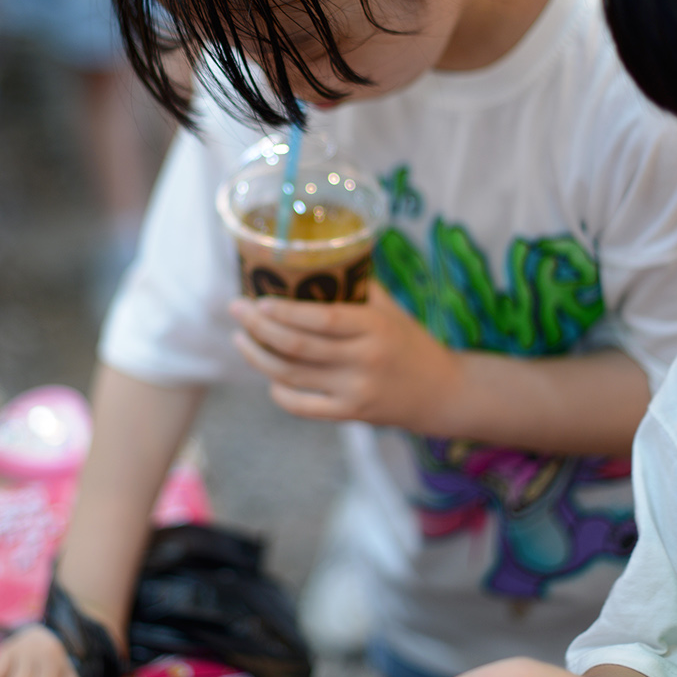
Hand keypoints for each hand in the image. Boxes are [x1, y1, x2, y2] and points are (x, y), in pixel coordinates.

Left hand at [228, 281, 460, 427]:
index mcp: (374, 327)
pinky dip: (278, 390)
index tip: (258, 298)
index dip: (284, 310)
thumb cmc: (409, 343)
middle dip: (257, 327)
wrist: (441, 393)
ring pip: (292, 375)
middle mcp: (363, 360)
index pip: (321, 318)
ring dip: (258, 356)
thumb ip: (358, 289)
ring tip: (240, 339)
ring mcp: (355, 391)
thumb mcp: (391, 311)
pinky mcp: (350, 414)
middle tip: (236, 310)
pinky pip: (301, 405)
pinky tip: (268, 375)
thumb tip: (315, 261)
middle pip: (296, 346)